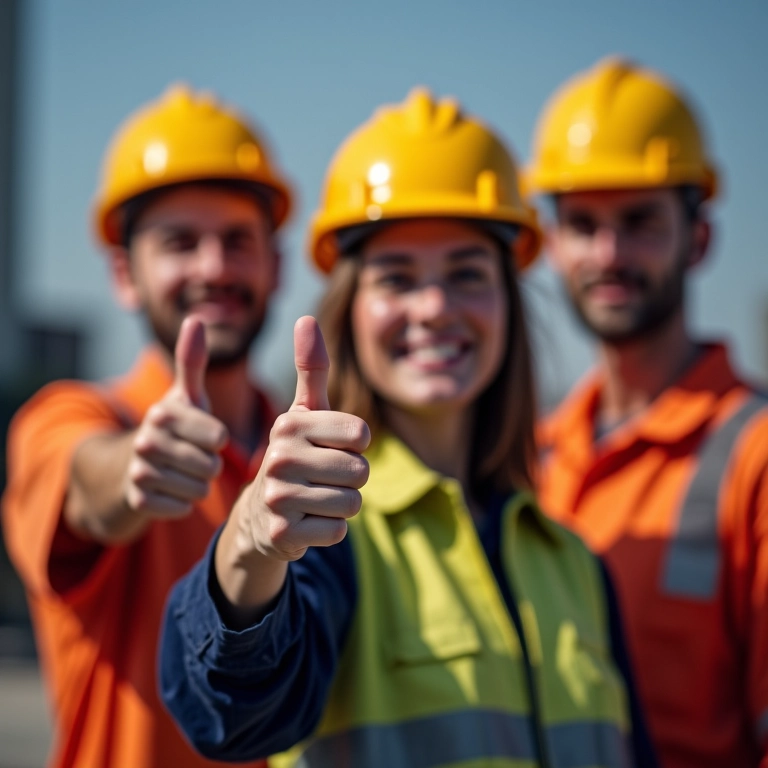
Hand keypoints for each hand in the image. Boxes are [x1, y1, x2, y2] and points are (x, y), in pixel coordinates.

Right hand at [123, 316, 228, 519]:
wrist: (131, 465)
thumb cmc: (175, 427)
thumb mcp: (184, 396)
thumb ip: (193, 362)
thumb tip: (196, 318)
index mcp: (163, 413)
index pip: (219, 438)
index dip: (218, 440)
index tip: (206, 435)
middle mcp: (146, 440)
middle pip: (211, 467)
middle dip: (209, 465)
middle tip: (194, 457)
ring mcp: (139, 472)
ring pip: (199, 490)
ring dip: (198, 485)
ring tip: (183, 472)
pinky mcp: (137, 501)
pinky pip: (182, 508)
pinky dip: (183, 503)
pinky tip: (172, 490)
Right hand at [244, 316, 369, 559]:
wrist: (259, 514)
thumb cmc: (294, 455)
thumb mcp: (302, 413)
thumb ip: (311, 368)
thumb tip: (306, 318)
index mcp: (288, 425)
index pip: (361, 435)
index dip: (356, 446)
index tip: (331, 448)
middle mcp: (278, 459)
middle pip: (360, 472)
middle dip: (351, 479)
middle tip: (322, 478)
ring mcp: (278, 499)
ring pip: (352, 503)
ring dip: (342, 505)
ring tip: (316, 498)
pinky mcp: (282, 534)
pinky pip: (337, 531)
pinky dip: (329, 529)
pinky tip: (307, 522)